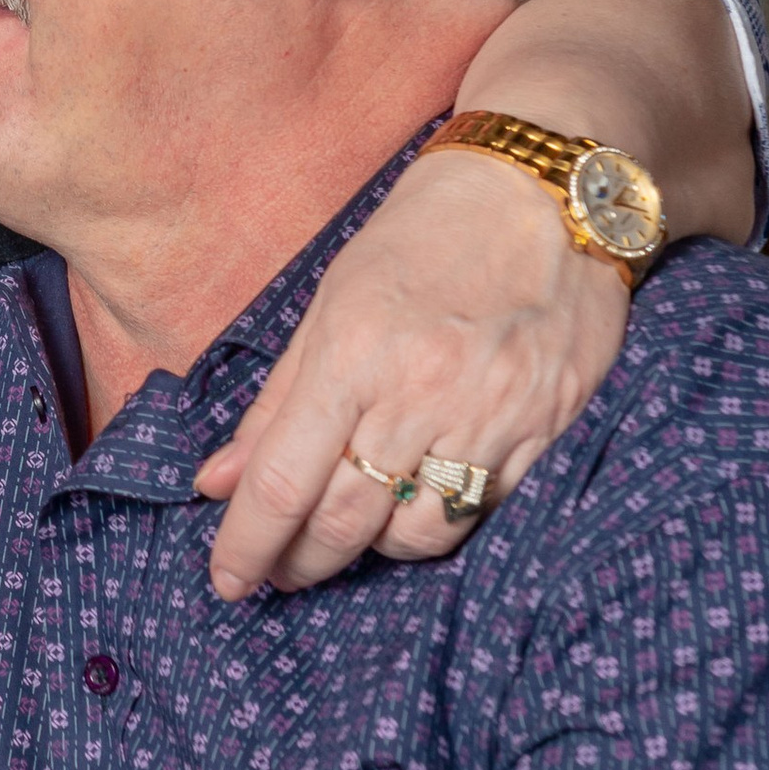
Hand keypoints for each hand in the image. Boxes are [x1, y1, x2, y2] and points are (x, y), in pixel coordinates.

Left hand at [196, 148, 628, 595]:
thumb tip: (217, 482)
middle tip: (281, 569)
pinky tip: (417, 506)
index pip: (282, 482)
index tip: (226, 579)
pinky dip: (440, 522)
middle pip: (344, 522)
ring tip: (351, 531)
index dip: (247, 545)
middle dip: (300, 562)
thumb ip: (276, 400)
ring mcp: (491, 416)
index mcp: (354, 350)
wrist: (551, 189)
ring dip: (370, 549)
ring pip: (414, 534)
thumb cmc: (427, 232)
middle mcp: (421, 391)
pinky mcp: (547, 430)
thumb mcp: (332, 298)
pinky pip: (483, 513)